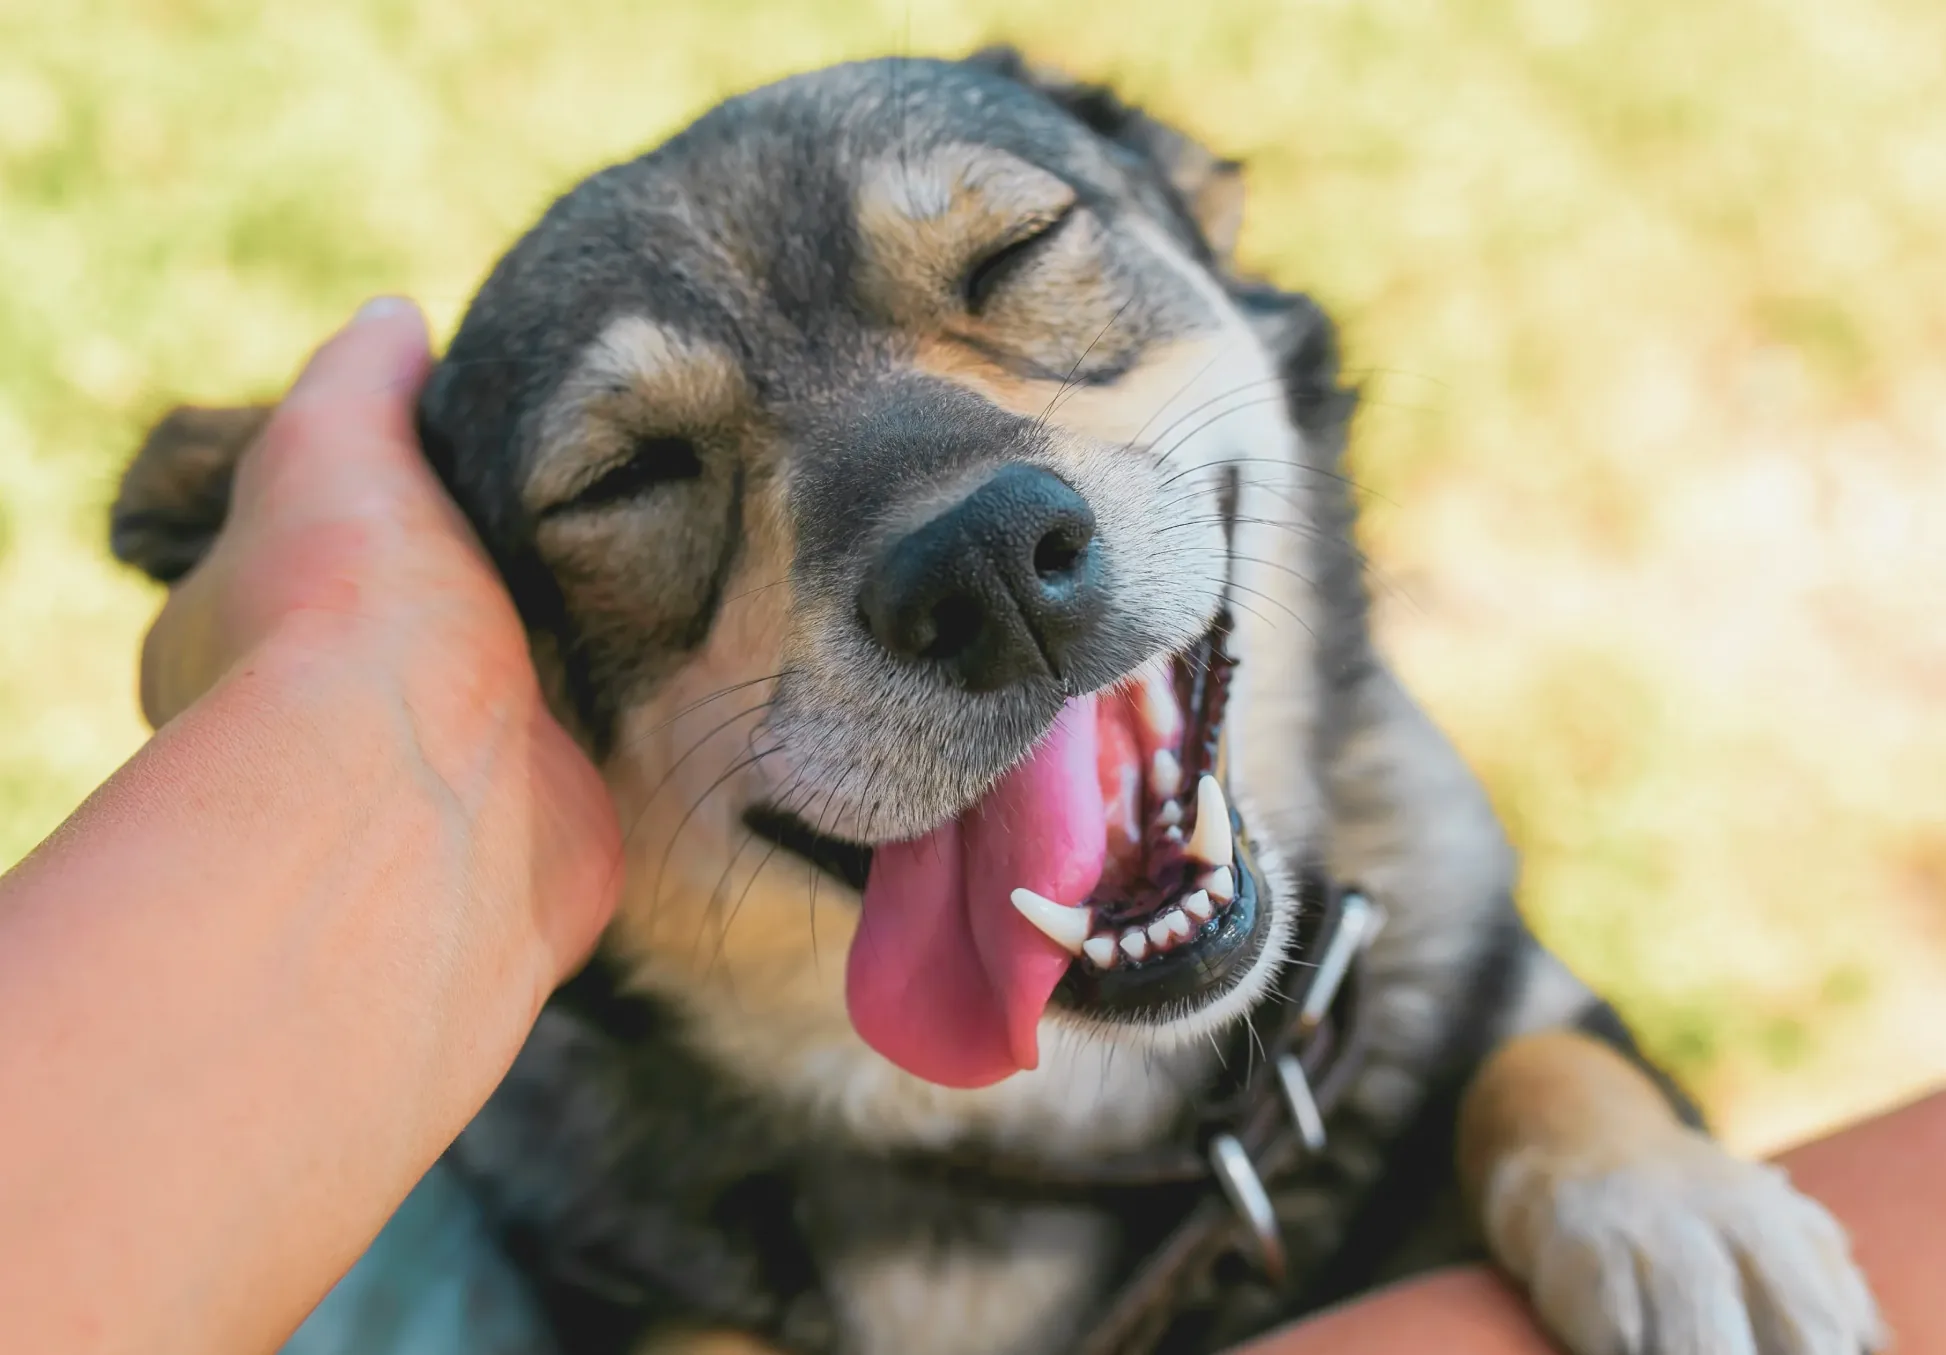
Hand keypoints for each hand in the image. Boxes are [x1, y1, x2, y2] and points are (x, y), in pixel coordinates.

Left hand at [137, 296, 619, 982]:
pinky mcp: (541, 824)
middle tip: (576, 502)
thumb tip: (396, 318)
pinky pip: (589, 750)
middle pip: (418, 622)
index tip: (453, 458)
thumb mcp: (333, 441)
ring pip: (510, 688)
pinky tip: (675, 647)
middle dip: (486, 574)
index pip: (302, 552)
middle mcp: (328, 722)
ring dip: (568, 643)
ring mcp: (437, 782)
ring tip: (649, 554)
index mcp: (238, 632)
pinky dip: (625, 710)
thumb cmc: (352, 614)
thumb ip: (362, 377)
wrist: (433, 795)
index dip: (370, 505)